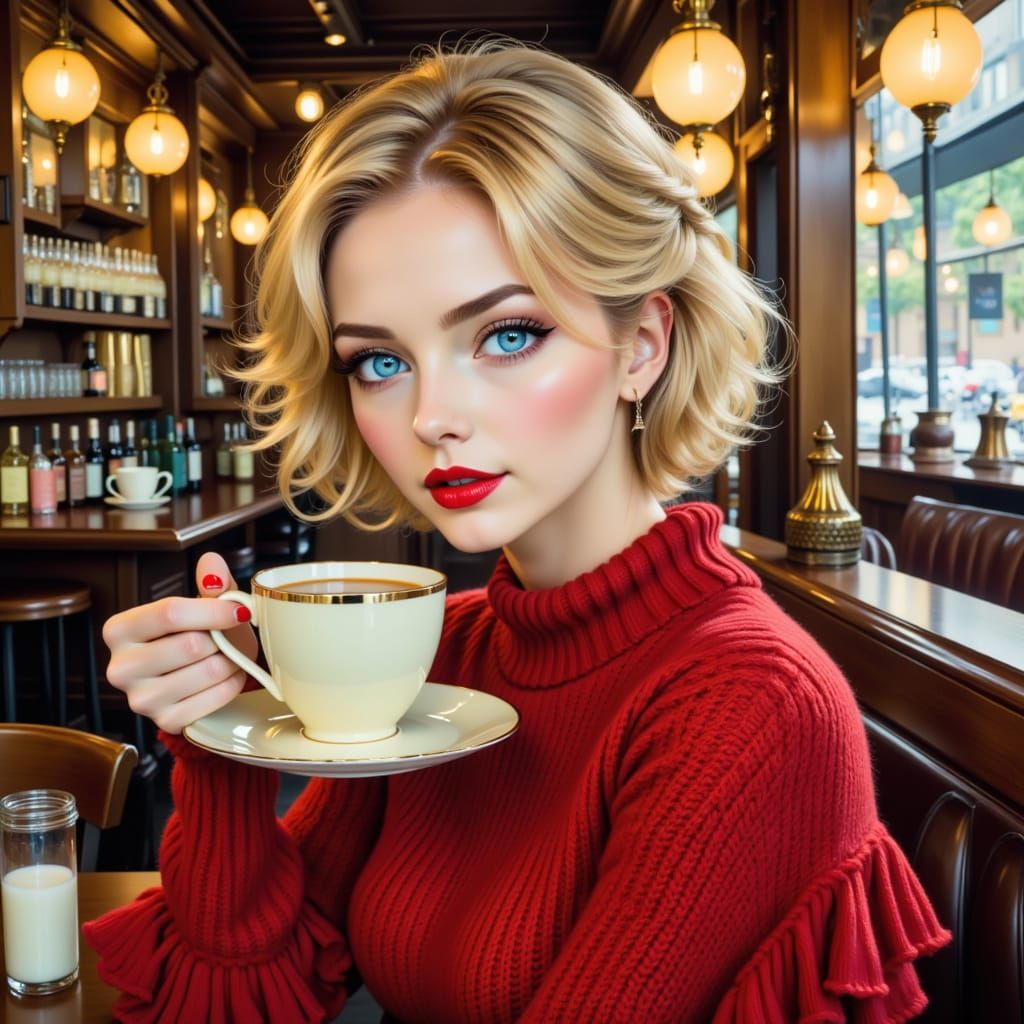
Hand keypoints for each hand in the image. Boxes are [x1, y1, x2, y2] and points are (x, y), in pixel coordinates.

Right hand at [103, 552, 258, 733]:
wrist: (199, 680)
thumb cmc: (199, 637)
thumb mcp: (204, 606)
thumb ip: (210, 584)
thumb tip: (211, 564)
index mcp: (121, 629)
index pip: (169, 613)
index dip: (212, 610)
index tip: (239, 610)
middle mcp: (121, 667)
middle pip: (190, 644)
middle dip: (222, 640)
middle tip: (228, 639)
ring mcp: (140, 699)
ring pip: (206, 671)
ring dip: (230, 663)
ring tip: (227, 657)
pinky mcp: (164, 721)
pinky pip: (213, 699)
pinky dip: (230, 686)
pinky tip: (224, 678)